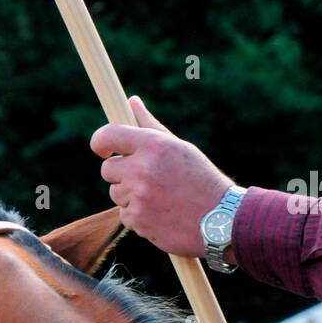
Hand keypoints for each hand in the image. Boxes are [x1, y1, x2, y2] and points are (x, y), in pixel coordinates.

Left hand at [89, 97, 233, 258]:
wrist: (221, 219)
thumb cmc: (199, 179)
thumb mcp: (178, 147)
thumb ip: (150, 126)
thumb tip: (132, 101)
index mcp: (153, 145)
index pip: (107, 135)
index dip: (100, 142)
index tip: (103, 149)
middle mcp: (142, 169)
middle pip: (107, 170)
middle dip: (121, 174)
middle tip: (146, 178)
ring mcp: (138, 197)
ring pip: (115, 193)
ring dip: (131, 196)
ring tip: (160, 197)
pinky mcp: (137, 220)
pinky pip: (125, 214)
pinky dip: (139, 215)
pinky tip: (161, 214)